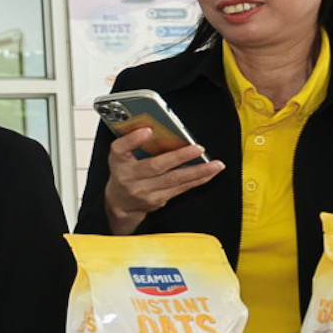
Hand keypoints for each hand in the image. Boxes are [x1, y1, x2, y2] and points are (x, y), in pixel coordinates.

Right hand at [101, 127, 221, 233]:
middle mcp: (128, 177)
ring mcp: (144, 191)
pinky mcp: (157, 200)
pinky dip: (197, 180)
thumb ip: (133, 142)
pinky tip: (209, 173)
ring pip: (173, 179)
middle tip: (198, 148)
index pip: (120, 149)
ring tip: (215, 164)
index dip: (133, 140)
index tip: (147, 130)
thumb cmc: (124, 173)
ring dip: (197, 171)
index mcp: (117, 161)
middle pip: (155, 166)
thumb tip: (156, 129)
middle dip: (179, 156)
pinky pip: (181, 189)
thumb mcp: (121, 156)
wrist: (120, 203)